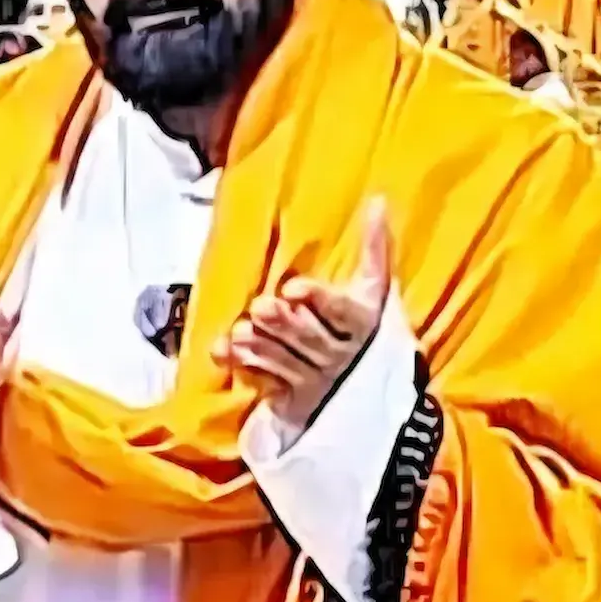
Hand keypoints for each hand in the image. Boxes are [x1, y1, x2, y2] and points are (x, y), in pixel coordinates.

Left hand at [216, 199, 391, 428]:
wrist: (368, 396)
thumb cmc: (366, 328)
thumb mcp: (374, 290)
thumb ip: (375, 249)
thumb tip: (378, 200)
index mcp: (362, 323)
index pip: (343, 313)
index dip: (319, 301)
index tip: (293, 288)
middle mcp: (341, 355)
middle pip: (312, 339)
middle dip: (285, 324)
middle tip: (259, 306)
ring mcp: (315, 380)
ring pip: (288, 363)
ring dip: (262, 347)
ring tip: (238, 331)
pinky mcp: (293, 400)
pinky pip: (267, 384)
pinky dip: (244, 367)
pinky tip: (222, 352)